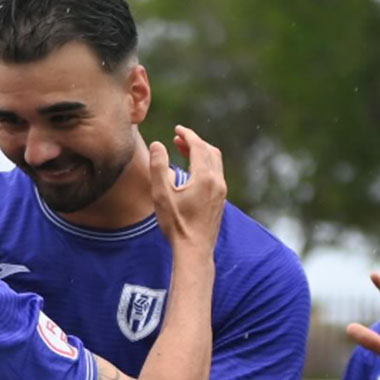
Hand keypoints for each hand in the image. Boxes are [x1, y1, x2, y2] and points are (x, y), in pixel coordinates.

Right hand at [149, 125, 226, 249]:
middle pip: (210, 151)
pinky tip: (193, 172)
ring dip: (201, 153)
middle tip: (178, 139)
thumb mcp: (161, 195)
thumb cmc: (176, 225)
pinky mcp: (221, 200)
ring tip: (184, 151)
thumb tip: (158, 144)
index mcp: (204, 177)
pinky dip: (205, 164)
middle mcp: (217, 182)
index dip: (187, 135)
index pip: (198, 146)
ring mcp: (221, 191)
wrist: (194, 250)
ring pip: (215, 162)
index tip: (177, 129)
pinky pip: (216, 173)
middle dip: (194, 142)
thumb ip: (158, 167)